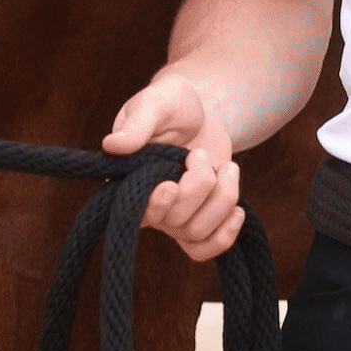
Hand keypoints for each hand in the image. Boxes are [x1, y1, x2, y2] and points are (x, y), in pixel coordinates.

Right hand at [106, 71, 242, 258]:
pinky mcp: (195, 219)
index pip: (136, 212)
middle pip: (177, 221)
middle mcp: (146, 204)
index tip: (170, 183)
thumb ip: (138, 124)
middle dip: (201, 185)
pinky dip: (226, 235)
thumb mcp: (156, 103)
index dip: (157, 205)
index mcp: (127, 179)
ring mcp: (172, 215)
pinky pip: (206, 247)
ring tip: (228, 168)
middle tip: (200, 153)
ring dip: (223, 198)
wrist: (200, 110)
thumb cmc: (173, 102)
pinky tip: (237, 211)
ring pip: (198, 232)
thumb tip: (113, 145)